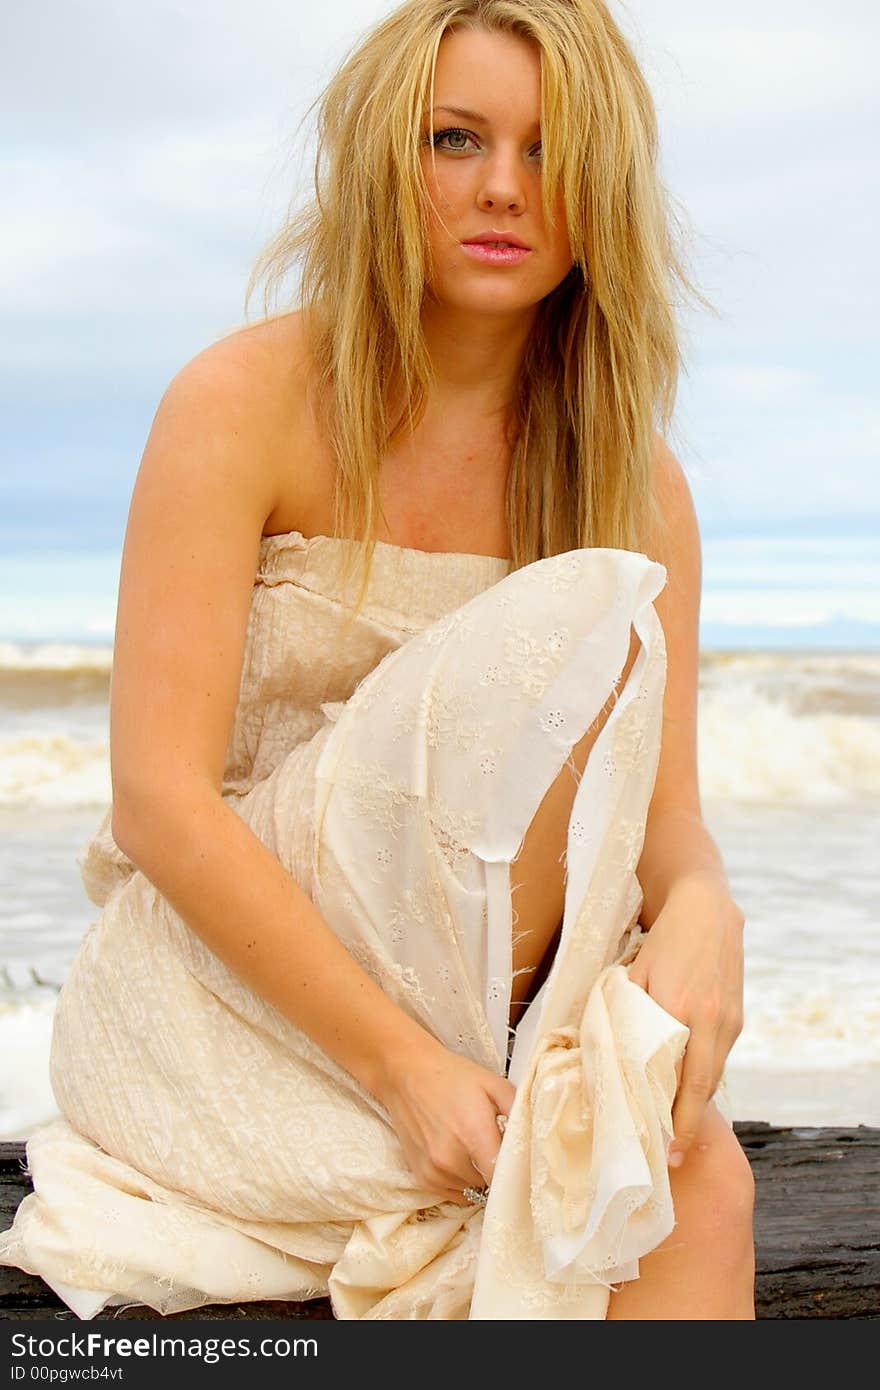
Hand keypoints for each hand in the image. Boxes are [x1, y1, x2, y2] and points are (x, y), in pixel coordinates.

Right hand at [377, 1037, 515, 1204]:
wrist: (406, 1074)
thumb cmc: (453, 1077)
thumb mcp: (492, 1083)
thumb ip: (518, 1109)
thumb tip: (535, 1136)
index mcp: (473, 1133)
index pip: (504, 1176)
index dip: (516, 1174)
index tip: (522, 1166)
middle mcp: (451, 1158)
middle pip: (490, 1184)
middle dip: (497, 1171)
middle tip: (496, 1148)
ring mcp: (434, 1171)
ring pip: (473, 1191)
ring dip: (479, 1177)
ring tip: (474, 1149)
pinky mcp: (422, 1178)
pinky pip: (454, 1194)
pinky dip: (461, 1182)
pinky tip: (459, 1157)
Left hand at [628, 874, 744, 1166]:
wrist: (707, 909)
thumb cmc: (663, 940)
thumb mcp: (636, 971)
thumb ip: (626, 1011)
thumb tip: (604, 1051)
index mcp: (680, 1008)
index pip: (677, 1076)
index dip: (670, 1115)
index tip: (660, 1146)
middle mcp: (711, 1020)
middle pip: (701, 1086)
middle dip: (686, 1124)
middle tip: (670, 1156)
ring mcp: (729, 1020)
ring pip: (712, 1074)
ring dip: (695, 1104)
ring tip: (675, 1133)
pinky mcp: (737, 1017)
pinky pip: (719, 1057)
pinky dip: (703, 1077)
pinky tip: (687, 1092)